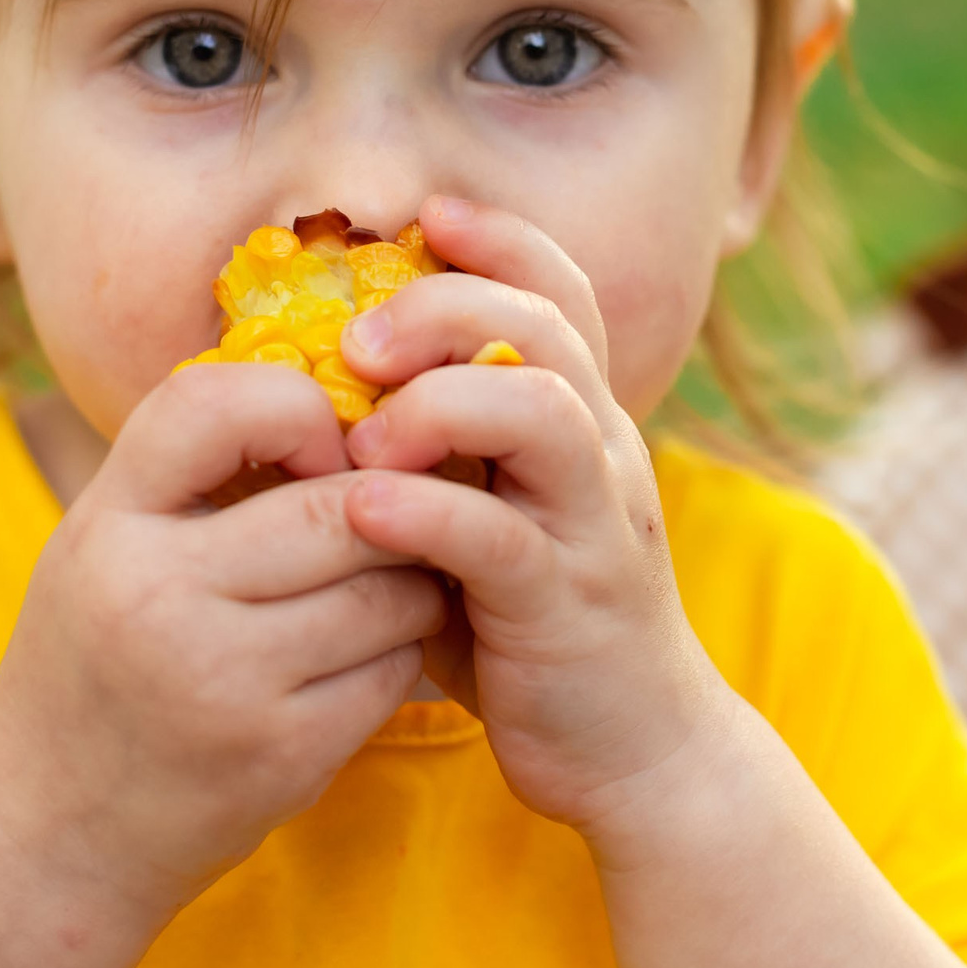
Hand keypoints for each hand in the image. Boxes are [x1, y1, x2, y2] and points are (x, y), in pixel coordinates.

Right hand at [0, 362, 447, 918]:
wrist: (48, 837)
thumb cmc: (92, 662)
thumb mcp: (103, 541)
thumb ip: (196, 465)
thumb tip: (340, 392)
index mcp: (108, 527)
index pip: (218, 403)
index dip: (300, 408)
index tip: (320, 447)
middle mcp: (160, 600)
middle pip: (341, 508)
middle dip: (389, 505)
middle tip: (401, 509)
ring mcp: (227, 684)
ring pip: (391, 588)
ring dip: (411, 579)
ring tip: (384, 580)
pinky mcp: (286, 754)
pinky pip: (395, 667)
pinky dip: (400, 650)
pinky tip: (365, 653)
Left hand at [336, 195, 736, 845]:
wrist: (636, 754)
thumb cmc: (536, 627)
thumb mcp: (495, 515)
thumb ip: (443, 452)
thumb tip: (331, 384)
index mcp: (584, 424)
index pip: (562, 294)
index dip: (501, 239)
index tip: (426, 214)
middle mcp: (601, 456)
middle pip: (546, 330)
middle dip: (448, 308)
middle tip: (356, 339)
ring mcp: (592, 528)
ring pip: (544, 414)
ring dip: (444, 402)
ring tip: (364, 432)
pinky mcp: (567, 608)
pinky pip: (503, 540)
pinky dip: (429, 514)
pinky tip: (363, 509)